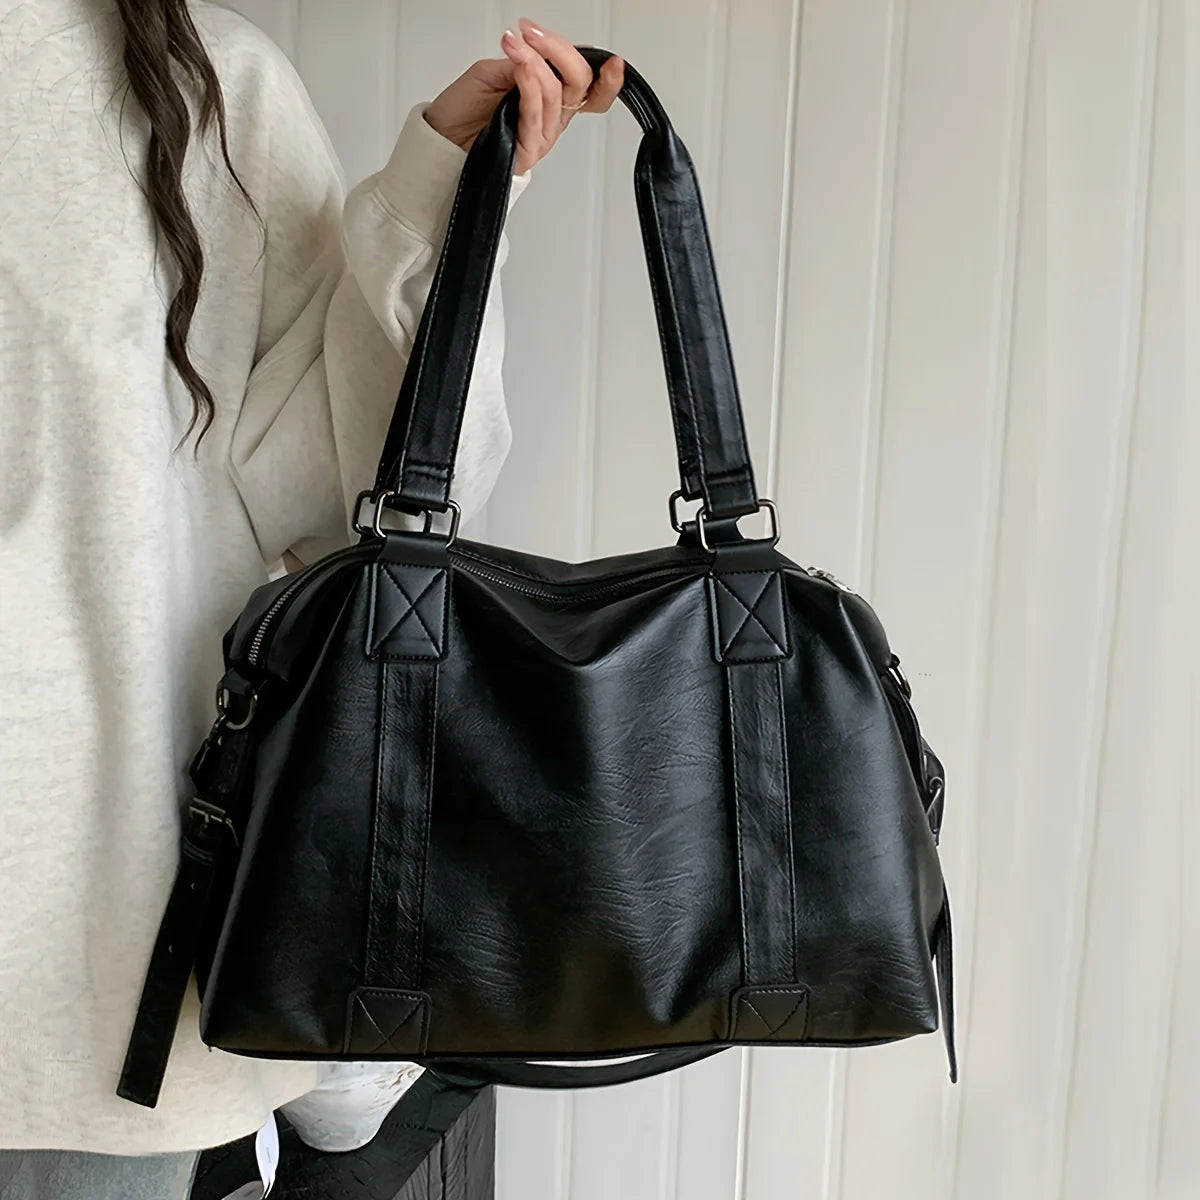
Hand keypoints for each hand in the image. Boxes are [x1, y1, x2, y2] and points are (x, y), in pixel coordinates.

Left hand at [424, 18, 624, 174]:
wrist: (439, 140)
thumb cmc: (463, 109)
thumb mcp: (495, 71)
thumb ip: (523, 62)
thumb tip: (539, 50)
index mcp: (549, 101)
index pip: (588, 90)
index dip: (607, 79)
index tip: (612, 61)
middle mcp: (549, 119)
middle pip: (579, 86)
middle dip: (561, 51)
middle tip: (534, 33)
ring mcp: (539, 135)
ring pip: (556, 94)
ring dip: (536, 62)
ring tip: (515, 44)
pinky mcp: (525, 150)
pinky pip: (536, 113)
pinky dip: (530, 84)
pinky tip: (521, 64)